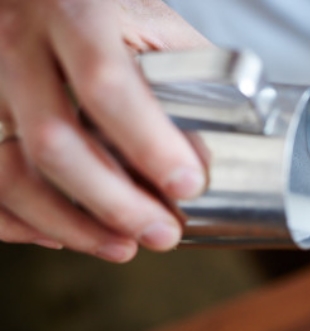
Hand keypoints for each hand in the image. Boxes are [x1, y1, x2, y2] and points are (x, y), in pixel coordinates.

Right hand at [0, 0, 210, 261]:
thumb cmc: (100, 6)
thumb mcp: (150, 20)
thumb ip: (186, 71)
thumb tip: (210, 151)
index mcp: (76, 15)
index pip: (106, 86)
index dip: (148, 144)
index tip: (187, 184)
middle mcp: (20, 47)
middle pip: (54, 142)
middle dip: (114, 202)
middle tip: (162, 232)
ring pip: (10, 172)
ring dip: (70, 224)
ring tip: (122, 246)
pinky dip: (19, 221)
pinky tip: (61, 235)